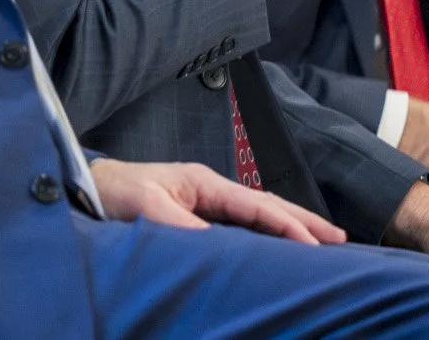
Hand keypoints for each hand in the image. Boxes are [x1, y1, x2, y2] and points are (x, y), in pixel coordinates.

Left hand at [90, 158, 344, 244]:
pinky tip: (279, 245)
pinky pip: (242, 226)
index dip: (286, 224)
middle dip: (303, 221)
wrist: (90, 189)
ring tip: (321, 241)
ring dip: (290, 227)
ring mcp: (206, 203)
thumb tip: (213, 241)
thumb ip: (178, 221)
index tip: (312, 243)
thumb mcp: (145, 205)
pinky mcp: (198, 217)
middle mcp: (210, 190)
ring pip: (258, 215)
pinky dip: (268, 234)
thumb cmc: (115, 191)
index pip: (255, 205)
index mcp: (204, 182)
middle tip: (338, 239)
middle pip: (267, 205)